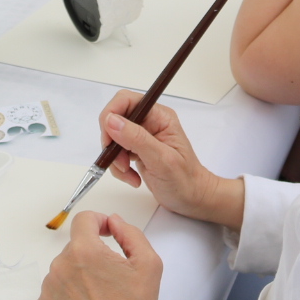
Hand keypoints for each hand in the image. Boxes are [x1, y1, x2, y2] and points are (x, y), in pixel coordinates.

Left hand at [36, 212, 165, 299]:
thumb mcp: (148, 263)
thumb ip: (130, 233)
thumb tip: (113, 222)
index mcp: (84, 251)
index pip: (84, 220)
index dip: (99, 222)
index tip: (107, 232)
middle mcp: (61, 267)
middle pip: (75, 246)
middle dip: (92, 253)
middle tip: (110, 275)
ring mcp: (49, 289)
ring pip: (63, 268)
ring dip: (78, 273)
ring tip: (98, 295)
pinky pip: (54, 289)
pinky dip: (67, 292)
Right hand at [94, 92, 241, 225]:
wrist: (192, 199)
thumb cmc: (185, 180)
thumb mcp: (161, 159)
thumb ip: (136, 138)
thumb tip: (111, 120)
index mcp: (159, 116)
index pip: (126, 100)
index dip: (111, 115)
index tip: (108, 139)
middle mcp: (149, 122)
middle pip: (115, 119)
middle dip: (112, 143)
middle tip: (121, 163)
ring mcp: (141, 137)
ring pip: (113, 138)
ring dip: (115, 159)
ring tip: (129, 174)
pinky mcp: (136, 150)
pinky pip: (116, 153)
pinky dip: (118, 168)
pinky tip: (133, 178)